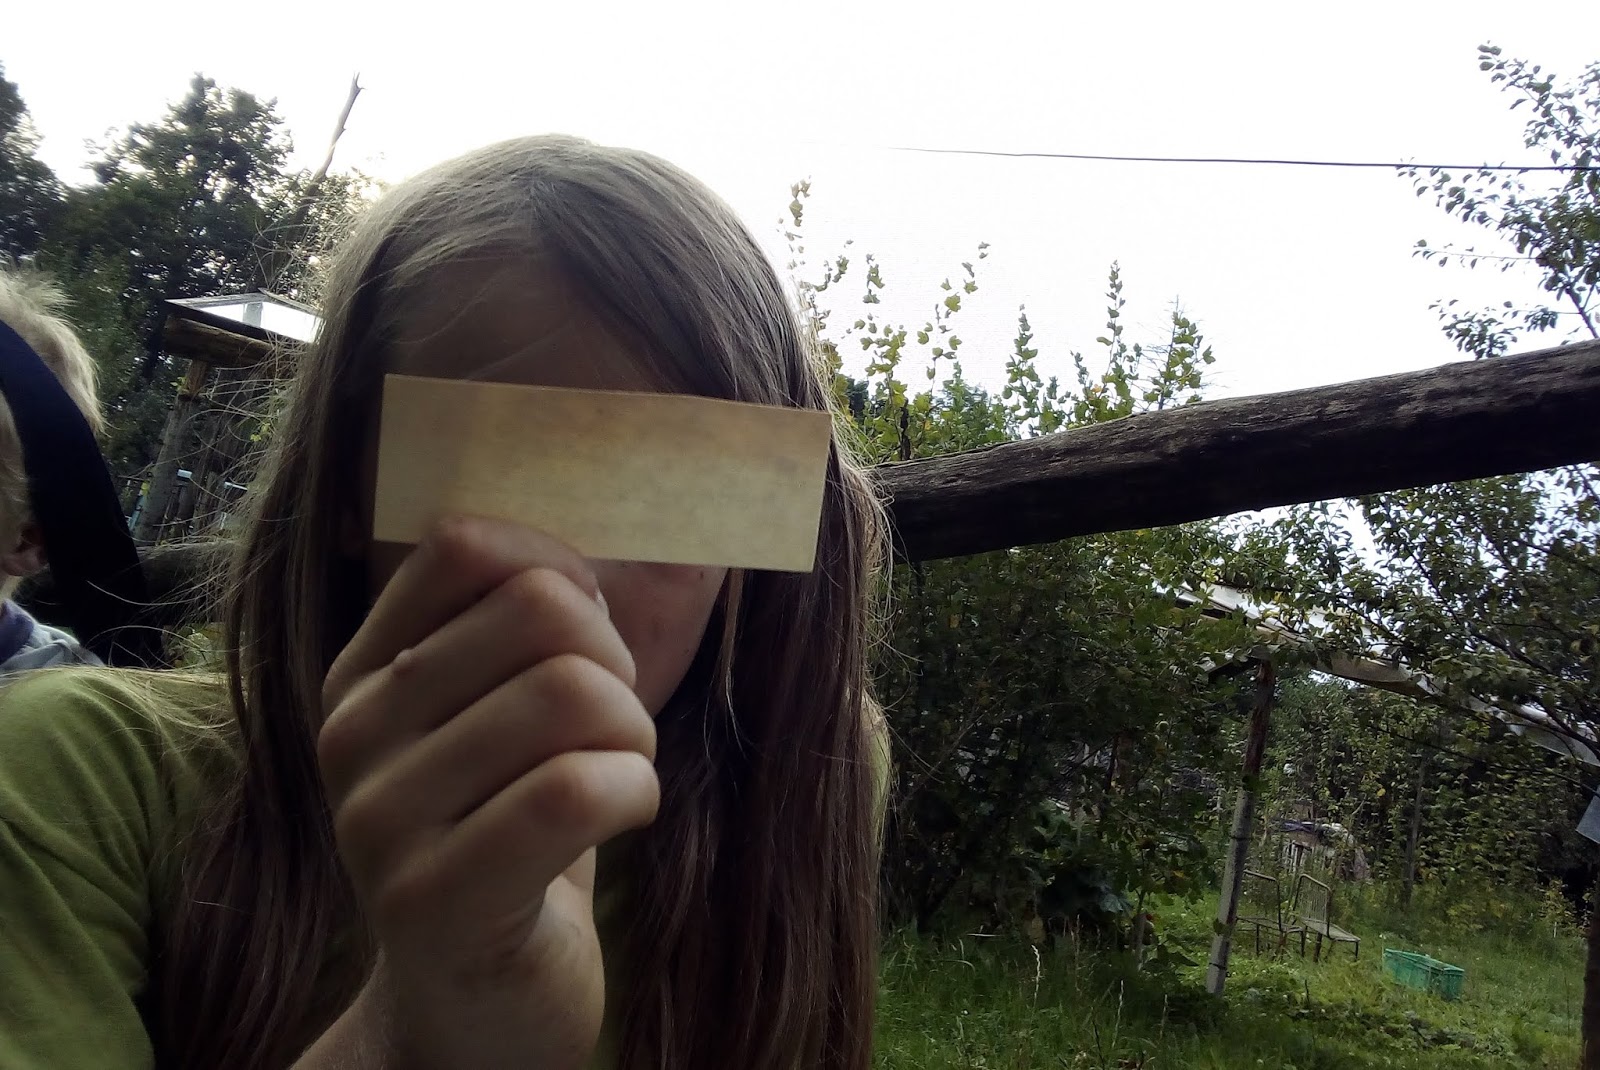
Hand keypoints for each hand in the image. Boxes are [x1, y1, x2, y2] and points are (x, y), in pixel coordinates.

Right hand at [305, 517, 657, 1069]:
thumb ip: (521, 628)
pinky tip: (623, 817)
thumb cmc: (509, 836)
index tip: (586, 641)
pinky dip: (635, 791)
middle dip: (616, 664)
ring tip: (616, 779)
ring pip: (571, 695)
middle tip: (612, 731)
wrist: (476, 1004)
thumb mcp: (495, 718)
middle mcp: (352, 735)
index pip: (464, 545)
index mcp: (362, 673)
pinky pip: (575, 789)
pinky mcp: (434, 899)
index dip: (559, 571)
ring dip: (633, 736)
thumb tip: (599, 551)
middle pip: (540, 611)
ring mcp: (380, 820)